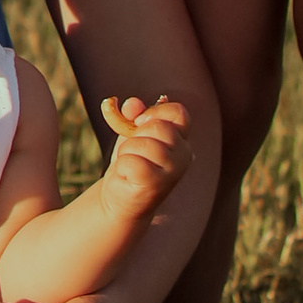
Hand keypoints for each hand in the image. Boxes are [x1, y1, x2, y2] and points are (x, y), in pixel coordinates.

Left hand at [98, 94, 193, 220]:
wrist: (118, 199)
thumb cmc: (130, 163)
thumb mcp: (131, 132)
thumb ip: (133, 115)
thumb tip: (133, 103)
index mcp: (182, 139)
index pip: (178, 112)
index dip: (153, 114)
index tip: (138, 124)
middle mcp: (184, 155)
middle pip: (159, 127)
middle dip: (136, 136)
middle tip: (135, 152)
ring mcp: (173, 172)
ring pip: (142, 144)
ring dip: (127, 152)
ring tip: (131, 165)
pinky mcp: (156, 185)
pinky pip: (131, 162)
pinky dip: (122, 167)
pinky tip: (128, 178)